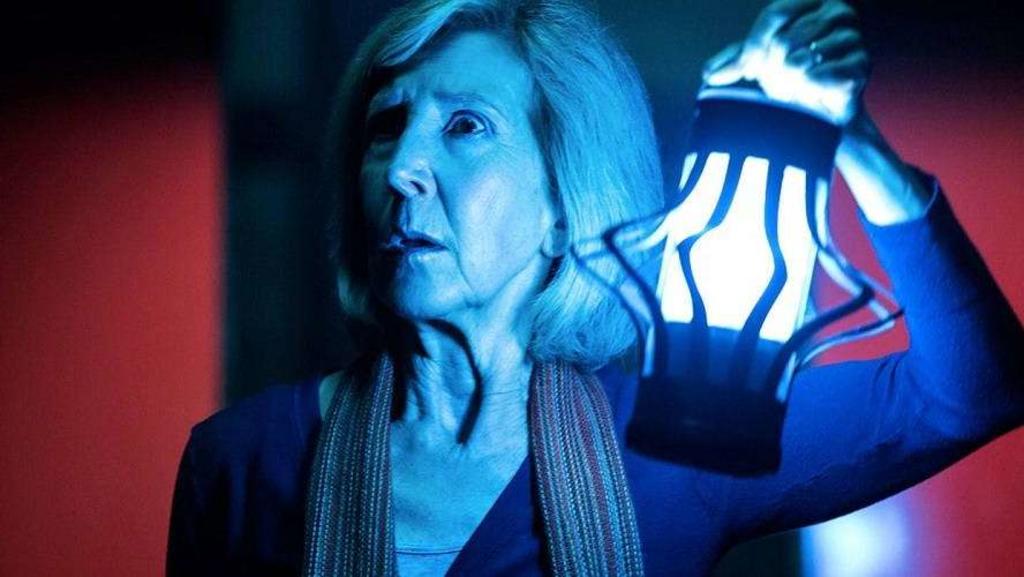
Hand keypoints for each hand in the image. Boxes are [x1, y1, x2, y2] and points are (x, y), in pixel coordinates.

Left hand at [703, 0, 868, 125]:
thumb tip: (708, 74)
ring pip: (800, 60)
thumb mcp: (760, 61)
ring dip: (788, 82)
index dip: (755, 45)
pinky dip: (806, 90)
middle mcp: (838, 11)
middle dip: (772, 68)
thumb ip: (736, 60)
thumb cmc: (792, 75)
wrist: (825, 108)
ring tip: (794, 86)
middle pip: (785, 39)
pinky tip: (809, 93)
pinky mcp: (861, 65)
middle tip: (777, 81)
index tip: (746, 70)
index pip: (774, 15)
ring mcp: (853, 37)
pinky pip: (818, 77)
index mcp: (814, 0)